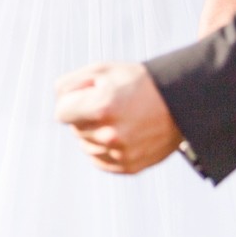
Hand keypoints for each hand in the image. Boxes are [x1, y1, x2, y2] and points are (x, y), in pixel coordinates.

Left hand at [53, 61, 182, 174]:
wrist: (178, 101)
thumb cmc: (137, 81)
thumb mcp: (101, 70)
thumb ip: (69, 84)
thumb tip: (57, 105)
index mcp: (102, 107)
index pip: (61, 113)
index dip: (71, 101)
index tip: (85, 95)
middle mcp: (110, 134)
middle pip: (74, 129)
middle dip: (84, 115)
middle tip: (109, 103)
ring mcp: (121, 153)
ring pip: (86, 146)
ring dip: (93, 132)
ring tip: (116, 117)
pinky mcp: (130, 166)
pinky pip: (100, 160)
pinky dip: (103, 149)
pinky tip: (118, 133)